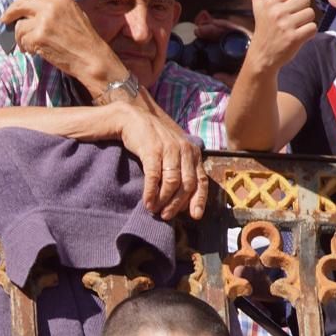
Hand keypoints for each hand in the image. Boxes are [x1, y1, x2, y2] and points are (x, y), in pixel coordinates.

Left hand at [2, 0, 120, 86]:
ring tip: (25, 44)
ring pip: (19, 25)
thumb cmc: (85, 38)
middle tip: (5, 17)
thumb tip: (35, 5)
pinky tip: (32, 51)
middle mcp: (51, 6)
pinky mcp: (38, 37)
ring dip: (19, 36)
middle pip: (21, 3)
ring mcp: (43, 21)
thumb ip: (55, 5)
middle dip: (10, 11)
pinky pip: (23, 40)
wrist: (91, 58)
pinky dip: (25, 47)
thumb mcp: (74, 12)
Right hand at [114, 106, 207, 220]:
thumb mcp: (174, 151)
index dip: (199, 200)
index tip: (195, 216)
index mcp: (192, 152)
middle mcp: (184, 150)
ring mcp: (169, 149)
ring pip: (172, 182)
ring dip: (164, 200)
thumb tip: (184, 201)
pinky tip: (147, 202)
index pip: (201, 180)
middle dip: (177, 204)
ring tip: (155, 210)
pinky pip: (154, 177)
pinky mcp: (152, 150)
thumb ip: (182, 169)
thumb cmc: (154, 139)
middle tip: (167, 216)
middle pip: (187, 184)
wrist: (133, 119)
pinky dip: (151, 193)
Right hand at [242, 0, 315, 72]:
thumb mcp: (258, 7)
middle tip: (292, 20)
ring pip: (311, 13)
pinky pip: (313, 28)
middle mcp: (277, 12)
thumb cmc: (264, 28)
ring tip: (295, 29)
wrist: (262, 56)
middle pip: (305, 0)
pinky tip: (298, 37)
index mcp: (270, 2)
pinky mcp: (294, 38)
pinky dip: (309, 33)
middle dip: (302, 10)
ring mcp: (286, 25)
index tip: (287, 9)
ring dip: (306, 22)